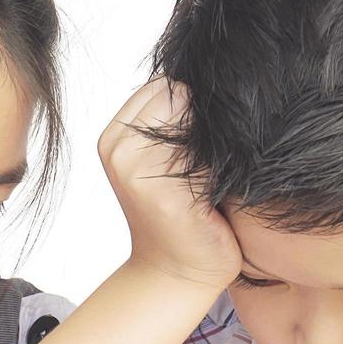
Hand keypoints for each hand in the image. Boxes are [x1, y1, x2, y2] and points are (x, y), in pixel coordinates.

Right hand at [98, 77, 240, 288]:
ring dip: (220, 137)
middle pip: (180, 96)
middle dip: (206, 114)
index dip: (195, 99)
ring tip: (225, 166)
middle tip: (221, 150)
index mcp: (114, 135)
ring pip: (195, 121)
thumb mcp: (162, 158)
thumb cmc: (181, 212)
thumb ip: (173, 119)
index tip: (211, 129)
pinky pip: (208, 155)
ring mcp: (136, 171)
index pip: (166, 84)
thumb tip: (217, 71)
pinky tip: (227, 183)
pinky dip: (227, 162)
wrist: (176, 273)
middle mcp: (118, 148)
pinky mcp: (165, 195)